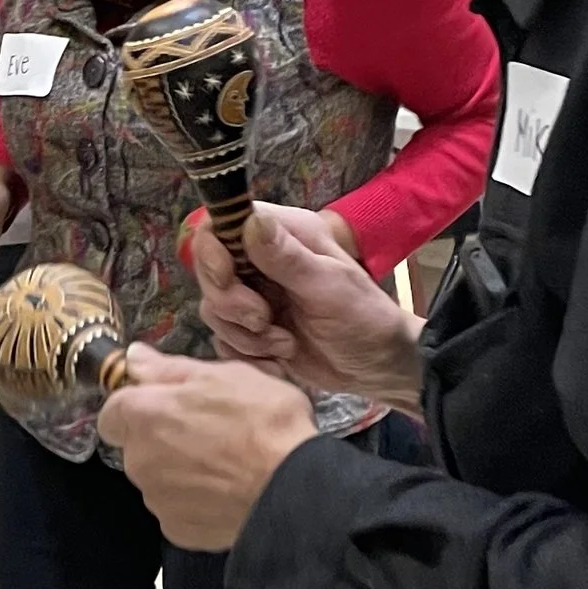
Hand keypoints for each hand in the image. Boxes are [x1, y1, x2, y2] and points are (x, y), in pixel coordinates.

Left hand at [97, 346, 317, 550]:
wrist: (293, 488)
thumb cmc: (263, 423)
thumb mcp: (224, 376)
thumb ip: (170, 369)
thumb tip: (134, 358)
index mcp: (144, 415)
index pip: (113, 412)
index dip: (139, 407)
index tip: (168, 406)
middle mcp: (138, 460)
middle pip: (138, 447)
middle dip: (164, 439)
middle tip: (210, 432)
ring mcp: (156, 499)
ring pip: (158, 479)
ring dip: (180, 471)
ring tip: (226, 465)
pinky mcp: (176, 529)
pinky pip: (178, 509)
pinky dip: (196, 502)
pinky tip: (228, 492)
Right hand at [191, 203, 424, 407]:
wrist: (378, 368)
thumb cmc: (364, 318)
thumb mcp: (329, 287)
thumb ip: (287, 258)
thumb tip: (249, 220)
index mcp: (283, 235)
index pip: (221, 225)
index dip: (212, 252)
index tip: (227, 279)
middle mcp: (262, 260)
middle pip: (210, 272)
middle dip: (231, 304)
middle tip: (264, 321)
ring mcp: (255, 296)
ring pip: (215, 310)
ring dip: (244, 335)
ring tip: (284, 344)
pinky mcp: (252, 329)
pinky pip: (223, 339)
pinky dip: (246, 354)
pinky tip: (278, 360)